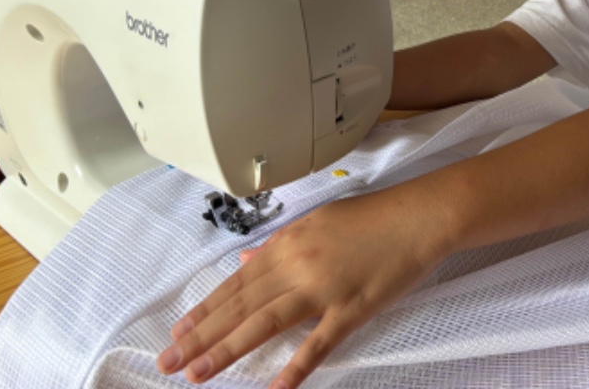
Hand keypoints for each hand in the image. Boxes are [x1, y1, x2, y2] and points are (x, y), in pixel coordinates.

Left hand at [156, 187, 450, 387]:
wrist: (419, 216)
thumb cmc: (374, 217)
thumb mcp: (317, 222)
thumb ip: (278, 246)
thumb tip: (245, 262)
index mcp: (288, 244)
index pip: (235, 284)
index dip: (204, 311)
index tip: (177, 333)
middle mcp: (297, 265)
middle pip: (240, 307)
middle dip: (201, 336)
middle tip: (169, 362)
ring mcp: (324, 288)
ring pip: (265, 323)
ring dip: (227, 350)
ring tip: (198, 375)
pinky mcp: (353, 308)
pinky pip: (319, 342)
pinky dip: (295, 366)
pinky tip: (275, 388)